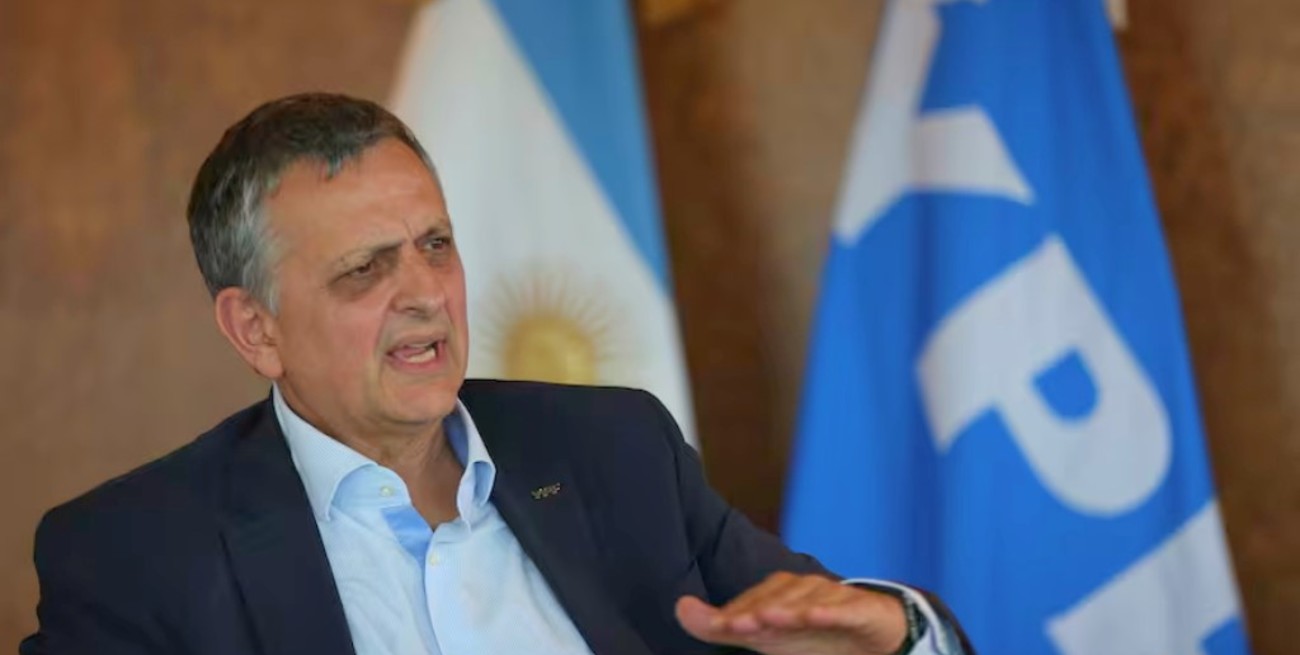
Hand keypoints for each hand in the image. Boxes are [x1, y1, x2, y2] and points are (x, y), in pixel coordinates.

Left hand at [675, 572, 908, 654]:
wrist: (871, 635)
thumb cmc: (809, 633)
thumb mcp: (764, 638)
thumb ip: (720, 627)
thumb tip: (680, 608)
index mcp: (776, 593)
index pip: (750, 603)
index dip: (735, 615)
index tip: (718, 626)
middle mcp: (801, 589)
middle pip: (776, 600)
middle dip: (756, 612)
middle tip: (736, 625)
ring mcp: (830, 597)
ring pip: (807, 603)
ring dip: (788, 610)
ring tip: (768, 620)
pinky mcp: (859, 609)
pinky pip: (843, 609)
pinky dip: (829, 611)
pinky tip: (816, 617)